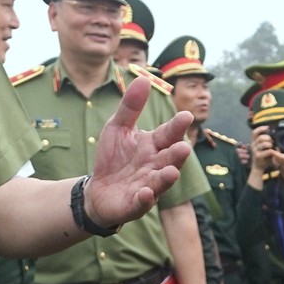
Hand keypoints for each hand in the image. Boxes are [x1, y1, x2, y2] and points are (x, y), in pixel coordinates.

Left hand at [81, 77, 192, 226]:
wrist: (97, 189)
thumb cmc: (113, 157)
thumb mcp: (118, 127)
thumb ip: (131, 106)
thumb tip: (143, 78)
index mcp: (153, 145)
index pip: (168, 134)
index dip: (176, 126)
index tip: (186, 115)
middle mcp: (155, 166)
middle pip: (169, 159)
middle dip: (177, 154)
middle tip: (183, 147)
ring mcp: (147, 186)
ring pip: (160, 182)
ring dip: (166, 178)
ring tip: (172, 172)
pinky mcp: (135, 204)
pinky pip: (142, 202)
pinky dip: (145, 199)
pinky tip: (145, 193)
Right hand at [249, 128, 273, 170]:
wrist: (258, 168)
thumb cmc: (263, 156)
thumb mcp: (263, 148)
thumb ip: (266, 142)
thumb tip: (274, 136)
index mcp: (254, 142)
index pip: (254, 133)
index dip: (260, 129)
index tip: (267, 127)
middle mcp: (253, 145)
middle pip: (260, 137)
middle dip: (268, 138)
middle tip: (272, 142)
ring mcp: (255, 151)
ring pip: (264, 143)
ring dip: (270, 144)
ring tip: (273, 147)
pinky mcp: (258, 156)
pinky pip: (267, 151)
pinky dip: (272, 151)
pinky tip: (274, 152)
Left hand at [271, 143, 283, 185]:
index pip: (277, 155)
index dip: (273, 151)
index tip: (273, 148)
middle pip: (274, 160)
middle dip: (274, 155)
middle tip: (276, 150)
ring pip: (276, 165)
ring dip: (275, 160)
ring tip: (279, 156)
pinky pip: (279, 169)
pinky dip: (278, 165)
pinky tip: (283, 163)